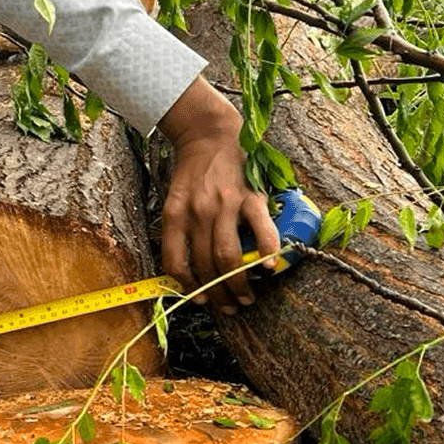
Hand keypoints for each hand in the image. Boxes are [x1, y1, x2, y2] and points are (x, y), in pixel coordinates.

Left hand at [157, 78, 279, 313]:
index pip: (175, 262)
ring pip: (228, 256)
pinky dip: (267, 251)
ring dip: (238, 284)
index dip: (187, 287)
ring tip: (246, 298)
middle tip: (228, 307)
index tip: (200, 299)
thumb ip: (178, 231)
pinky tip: (270, 267)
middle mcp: (198, 213)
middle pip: (205, 265)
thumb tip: (185, 272)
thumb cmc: (192, 174)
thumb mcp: (174, 201)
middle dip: (217, 293)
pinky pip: (261, 230)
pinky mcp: (250, 197)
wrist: (210, 136)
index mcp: (174, 215)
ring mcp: (225, 205)